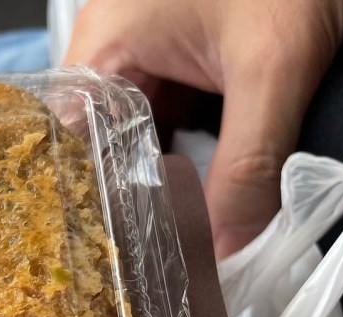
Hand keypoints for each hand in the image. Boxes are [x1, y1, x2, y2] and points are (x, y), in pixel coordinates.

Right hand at [65, 0, 342, 258]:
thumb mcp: (273, 69)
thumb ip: (248, 164)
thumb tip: (225, 247)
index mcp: (105, 42)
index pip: (69, 142)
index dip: (92, 198)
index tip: (119, 247)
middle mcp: (111, 46)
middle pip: (99, 144)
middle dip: (130, 191)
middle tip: (156, 246)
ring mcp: (143, 50)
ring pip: (133, 136)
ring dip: (158, 173)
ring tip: (179, 222)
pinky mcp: (175, 54)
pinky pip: (163, 117)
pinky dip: (180, 149)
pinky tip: (197, 182)